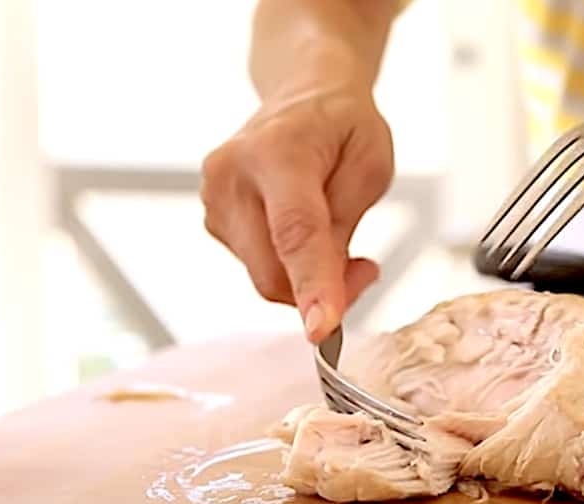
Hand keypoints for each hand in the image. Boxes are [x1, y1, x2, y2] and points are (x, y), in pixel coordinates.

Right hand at [201, 76, 393, 342]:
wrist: (302, 93)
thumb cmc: (342, 125)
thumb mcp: (370, 164)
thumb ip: (346, 225)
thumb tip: (325, 289)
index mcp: (278, 151)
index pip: (294, 231)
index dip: (311, 284)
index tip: (322, 330)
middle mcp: (231, 174)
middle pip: (273, 270)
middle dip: (323, 290)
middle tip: (365, 269)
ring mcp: (214, 198)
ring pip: (265, 277)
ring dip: (307, 279)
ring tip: (339, 237)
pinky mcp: (213, 220)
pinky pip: (258, 267)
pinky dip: (289, 268)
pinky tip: (307, 235)